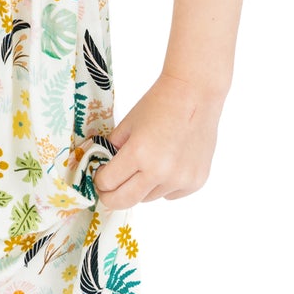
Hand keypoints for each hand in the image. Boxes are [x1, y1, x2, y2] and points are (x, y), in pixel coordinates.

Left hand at [91, 71, 224, 207]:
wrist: (194, 93)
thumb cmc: (159, 103)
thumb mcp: (128, 123)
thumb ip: (113, 148)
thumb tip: (103, 169)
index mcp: (139, 153)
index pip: (109, 182)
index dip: (99, 181)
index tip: (98, 178)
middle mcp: (160, 172)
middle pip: (126, 200)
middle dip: (111, 198)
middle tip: (106, 192)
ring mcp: (180, 180)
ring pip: (149, 197)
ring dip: (140, 188)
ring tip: (145, 164)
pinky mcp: (195, 182)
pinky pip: (169, 194)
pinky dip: (163, 185)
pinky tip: (167, 163)